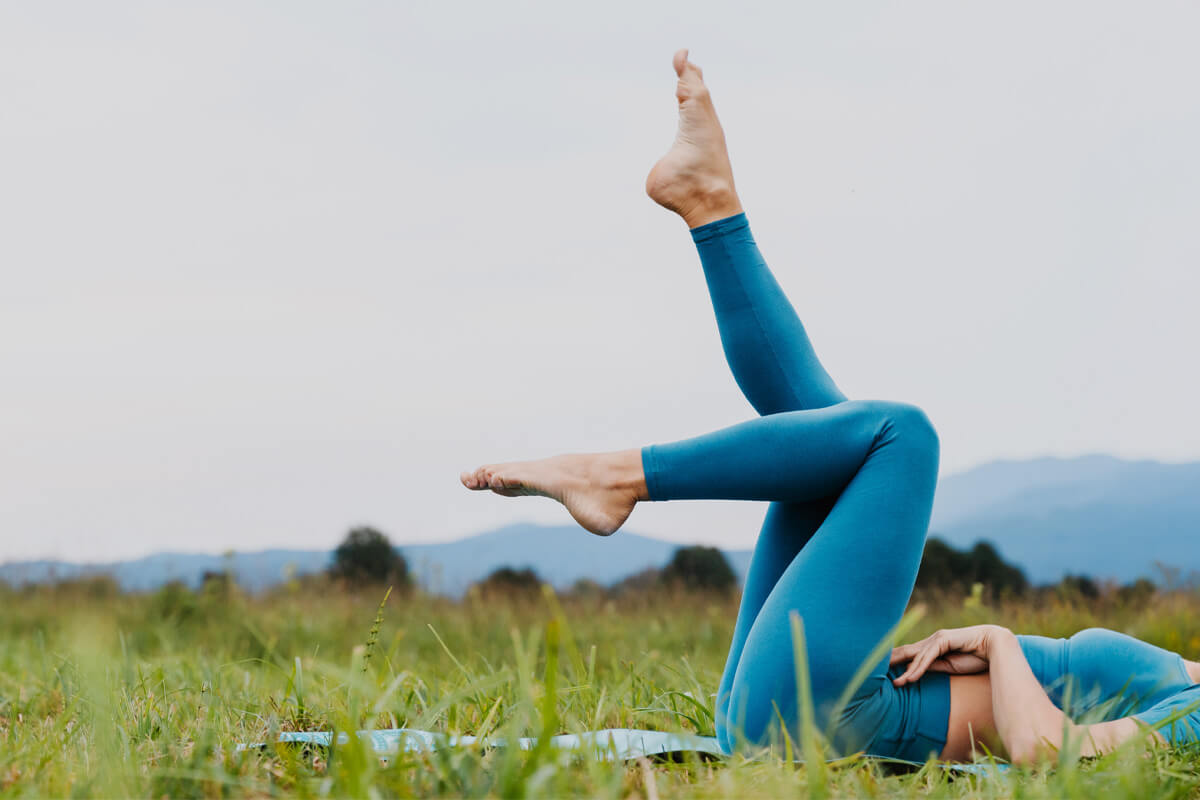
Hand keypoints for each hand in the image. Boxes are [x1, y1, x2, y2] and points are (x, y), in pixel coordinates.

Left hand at [889, 624, 1007, 686]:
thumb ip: (933, 667)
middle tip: (872, 671)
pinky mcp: (944, 640)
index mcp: (930, 646)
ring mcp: (936, 638)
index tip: (881, 673)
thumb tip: (915, 673)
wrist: (994, 647)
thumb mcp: (949, 666)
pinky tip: (910, 678)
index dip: (894, 662)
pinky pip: (928, 656)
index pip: (908, 654)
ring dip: (904, 671)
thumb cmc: (974, 657)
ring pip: (915, 655)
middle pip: (905, 651)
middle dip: (890, 661)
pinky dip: (919, 668)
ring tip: (894, 684)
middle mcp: (930, 640)